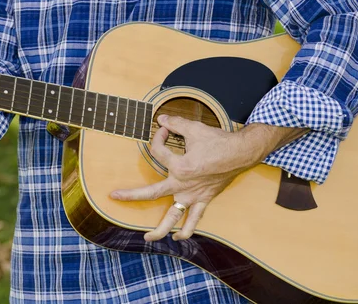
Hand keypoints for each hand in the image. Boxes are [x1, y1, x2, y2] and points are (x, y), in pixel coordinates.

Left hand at [110, 115, 263, 241]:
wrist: (241, 153)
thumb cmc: (218, 141)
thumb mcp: (195, 129)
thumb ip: (175, 124)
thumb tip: (161, 119)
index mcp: (179, 166)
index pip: (158, 152)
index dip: (158, 137)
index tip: (163, 129)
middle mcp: (183, 184)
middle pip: (152, 193)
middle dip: (132, 195)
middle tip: (115, 196)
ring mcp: (193, 195)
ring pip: (173, 216)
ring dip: (160, 229)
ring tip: (147, 238)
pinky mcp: (204, 200)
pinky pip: (195, 219)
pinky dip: (187, 230)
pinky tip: (178, 237)